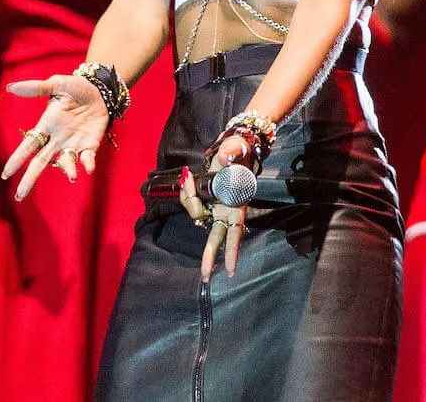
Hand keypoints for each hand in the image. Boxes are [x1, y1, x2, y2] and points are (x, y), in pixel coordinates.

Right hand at [0, 73, 110, 199]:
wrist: (99, 89)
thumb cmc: (75, 86)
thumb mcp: (56, 84)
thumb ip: (35, 88)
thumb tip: (10, 87)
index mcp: (46, 125)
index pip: (27, 146)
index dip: (17, 159)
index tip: (6, 174)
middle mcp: (57, 139)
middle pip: (40, 162)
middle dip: (30, 179)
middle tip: (20, 195)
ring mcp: (73, 143)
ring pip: (65, 163)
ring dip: (67, 170)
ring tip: (71, 176)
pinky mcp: (90, 145)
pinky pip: (87, 158)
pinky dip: (87, 164)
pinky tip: (88, 168)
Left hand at [179, 135, 253, 279]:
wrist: (232, 149)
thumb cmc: (238, 152)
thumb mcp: (236, 149)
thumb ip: (232, 152)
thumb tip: (224, 159)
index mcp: (237, 204)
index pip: (235, 231)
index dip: (232, 250)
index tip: (229, 270)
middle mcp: (226, 209)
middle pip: (218, 236)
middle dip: (211, 256)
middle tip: (205, 276)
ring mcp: (216, 204)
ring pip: (198, 214)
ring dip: (189, 199)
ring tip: (189, 177)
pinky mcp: (206, 198)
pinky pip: (191, 201)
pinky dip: (186, 193)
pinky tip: (188, 179)